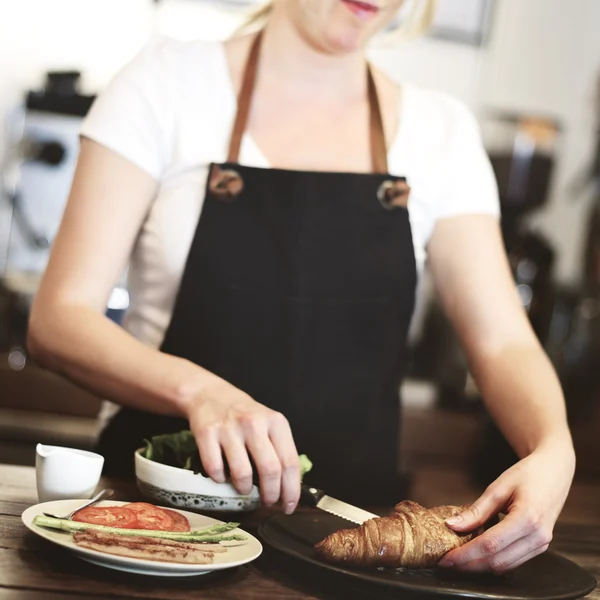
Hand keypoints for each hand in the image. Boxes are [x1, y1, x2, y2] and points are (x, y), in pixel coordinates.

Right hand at [186, 376, 300, 513]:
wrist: (210, 395)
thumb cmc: (245, 415)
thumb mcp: (269, 423)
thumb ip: (279, 449)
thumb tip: (288, 488)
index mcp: (276, 422)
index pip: (290, 462)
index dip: (291, 489)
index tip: (288, 506)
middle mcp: (254, 423)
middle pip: (270, 470)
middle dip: (270, 494)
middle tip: (267, 501)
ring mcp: (229, 428)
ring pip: (243, 473)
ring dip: (245, 490)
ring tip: (245, 489)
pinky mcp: (207, 433)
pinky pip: (215, 469)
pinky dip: (220, 480)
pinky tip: (223, 477)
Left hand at [438, 438, 574, 573]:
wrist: (554, 472)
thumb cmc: (527, 474)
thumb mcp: (498, 487)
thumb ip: (476, 510)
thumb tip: (452, 525)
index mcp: (527, 518)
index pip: (490, 545)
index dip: (465, 555)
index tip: (446, 559)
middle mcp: (537, 537)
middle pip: (497, 561)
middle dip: (469, 565)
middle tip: (447, 562)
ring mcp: (541, 544)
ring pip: (505, 566)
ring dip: (480, 566)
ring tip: (458, 559)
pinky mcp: (540, 547)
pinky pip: (513, 561)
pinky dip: (493, 561)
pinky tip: (477, 553)